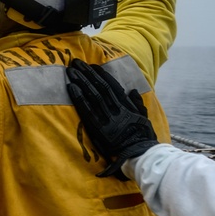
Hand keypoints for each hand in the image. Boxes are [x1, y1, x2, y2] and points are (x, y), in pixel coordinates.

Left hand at [65, 59, 158, 179]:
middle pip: (99, 86)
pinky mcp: (98, 128)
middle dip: (87, 73)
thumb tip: (131, 90)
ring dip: (80, 81)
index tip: (91, 65)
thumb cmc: (143, 137)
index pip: (112, 85)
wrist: (141, 154)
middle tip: (75, 62)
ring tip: (70, 70)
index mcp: (126, 105)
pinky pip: (86, 110)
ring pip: (92, 94)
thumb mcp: (144, 117)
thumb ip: (137, 103)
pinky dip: (78, 97)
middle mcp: (116, 108)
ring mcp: (107, 117)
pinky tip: (71, 87)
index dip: (101, 74)